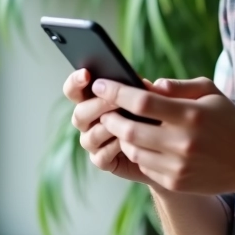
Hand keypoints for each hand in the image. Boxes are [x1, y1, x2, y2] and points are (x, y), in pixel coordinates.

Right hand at [63, 68, 152, 184]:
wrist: (161, 149)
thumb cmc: (152, 117)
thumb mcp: (151, 99)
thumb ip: (145, 90)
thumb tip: (146, 83)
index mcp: (92, 100)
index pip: (74, 90)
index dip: (75, 82)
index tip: (86, 73)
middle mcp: (88, 121)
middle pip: (79, 113)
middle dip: (98, 106)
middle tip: (116, 101)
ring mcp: (93, 142)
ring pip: (90, 136)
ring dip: (108, 128)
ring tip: (127, 122)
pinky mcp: (102, 161)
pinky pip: (101, 156)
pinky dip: (114, 148)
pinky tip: (128, 143)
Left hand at [96, 77, 234, 195]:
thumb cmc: (229, 120)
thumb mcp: (210, 93)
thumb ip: (178, 86)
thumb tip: (146, 85)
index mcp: (191, 115)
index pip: (142, 102)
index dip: (116, 92)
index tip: (101, 84)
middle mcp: (183, 142)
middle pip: (130, 130)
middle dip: (111, 118)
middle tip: (104, 110)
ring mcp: (178, 166)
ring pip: (133, 151)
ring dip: (122, 137)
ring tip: (122, 126)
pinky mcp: (176, 182)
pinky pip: (145, 166)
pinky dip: (138, 154)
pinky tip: (141, 145)